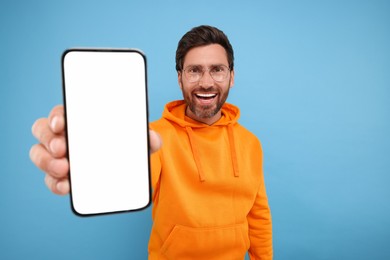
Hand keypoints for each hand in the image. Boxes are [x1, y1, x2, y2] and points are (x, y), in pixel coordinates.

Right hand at [30, 105, 161, 195]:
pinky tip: (66, 186)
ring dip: (47, 161)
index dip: (57, 116)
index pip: (61, 112)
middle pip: (43, 130)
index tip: (62, 123)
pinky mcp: (61, 176)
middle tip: (62, 148)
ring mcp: (60, 156)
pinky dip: (54, 183)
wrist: (126, 168)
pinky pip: (50, 179)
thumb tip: (152, 138)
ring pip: (39, 154)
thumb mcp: (138, 140)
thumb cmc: (124, 145)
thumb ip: (148, 138)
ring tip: (64, 169)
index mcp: (80, 121)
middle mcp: (65, 136)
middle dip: (49, 138)